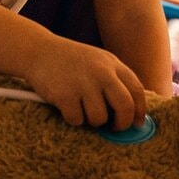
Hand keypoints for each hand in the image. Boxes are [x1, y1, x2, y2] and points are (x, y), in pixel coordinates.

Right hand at [23, 37, 147, 129]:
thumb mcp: (99, 62)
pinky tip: (66, 106)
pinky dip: (73, 119)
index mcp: (113, 64)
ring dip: (92, 121)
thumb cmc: (71, 61)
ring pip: (99, 118)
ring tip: (82, 110)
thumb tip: (132, 114)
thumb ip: (115, 81)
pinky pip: (77, 120)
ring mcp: (83, 83)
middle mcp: (101, 72)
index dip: (139, 111)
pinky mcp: (64, 94)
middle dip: (122, 123)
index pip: (137, 91)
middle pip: (125, 107)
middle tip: (113, 128)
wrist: (39, 50)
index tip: (136, 123)